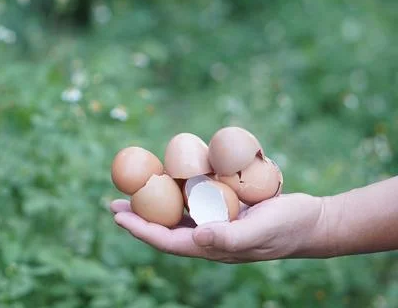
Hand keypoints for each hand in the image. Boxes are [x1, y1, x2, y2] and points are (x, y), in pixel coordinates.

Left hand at [110, 193, 327, 262]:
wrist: (310, 221)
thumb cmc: (287, 227)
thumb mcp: (260, 230)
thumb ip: (229, 237)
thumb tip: (195, 237)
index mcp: (211, 246)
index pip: (166, 240)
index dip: (139, 228)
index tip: (117, 214)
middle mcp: (208, 237)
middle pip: (164, 228)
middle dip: (139, 216)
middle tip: (114, 201)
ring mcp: (216, 223)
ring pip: (176, 214)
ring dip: (154, 203)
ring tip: (135, 189)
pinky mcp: (225, 210)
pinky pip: (196, 201)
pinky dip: (179, 191)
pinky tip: (171, 178)